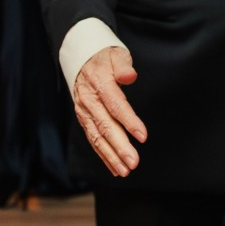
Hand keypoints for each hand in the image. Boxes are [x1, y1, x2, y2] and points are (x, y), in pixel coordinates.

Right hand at [72, 45, 146, 176]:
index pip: (115, 105)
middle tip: (134, 163)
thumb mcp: (116, 54)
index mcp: (99, 84)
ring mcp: (84, 112)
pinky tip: (115, 168)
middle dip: (119, 147)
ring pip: (97, 137)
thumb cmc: (105, 59)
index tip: (142, 136)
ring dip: (111, 156)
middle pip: (105, 126)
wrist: (82, 60)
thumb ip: (123, 66)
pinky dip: (103, 155)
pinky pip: (93, 140)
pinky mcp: (84, 120)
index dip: (129, 121)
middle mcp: (89, 101)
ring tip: (125, 170)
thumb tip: (130, 76)